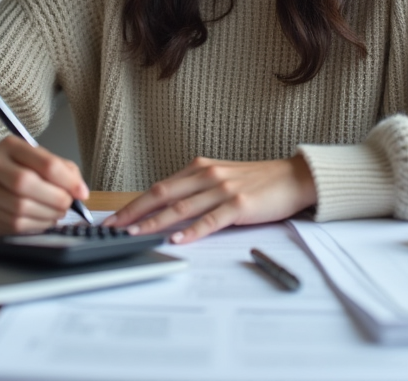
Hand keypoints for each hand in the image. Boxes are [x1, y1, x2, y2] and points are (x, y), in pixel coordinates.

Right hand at [0, 137, 88, 233]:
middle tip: (67, 205)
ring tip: (56, 213)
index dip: (67, 181)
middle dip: (54, 199)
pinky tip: (41, 220)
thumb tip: (80, 192)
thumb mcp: (38, 158)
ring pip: (18, 209)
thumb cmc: (17, 166)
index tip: (81, 193)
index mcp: (9, 145)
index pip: (44, 163)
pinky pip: (11, 225)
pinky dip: (33, 226)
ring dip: (45, 216)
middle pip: (26, 184)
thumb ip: (62, 170)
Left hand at [103, 155, 316, 243]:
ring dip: (154, 223)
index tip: (114, 218)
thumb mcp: (222, 179)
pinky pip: (211, 220)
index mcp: (200, 169)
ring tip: (134, 235)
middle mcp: (208, 176)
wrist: (294, 177)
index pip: (159, 188)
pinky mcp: (240, 204)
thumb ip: (196, 190)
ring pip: (181, 208)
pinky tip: (177, 239)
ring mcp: (223, 189)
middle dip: (134, 213)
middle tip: (113, 228)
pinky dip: (192, 231)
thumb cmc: (259, 182)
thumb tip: (168, 210)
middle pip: (162, 195)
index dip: (134, 204)